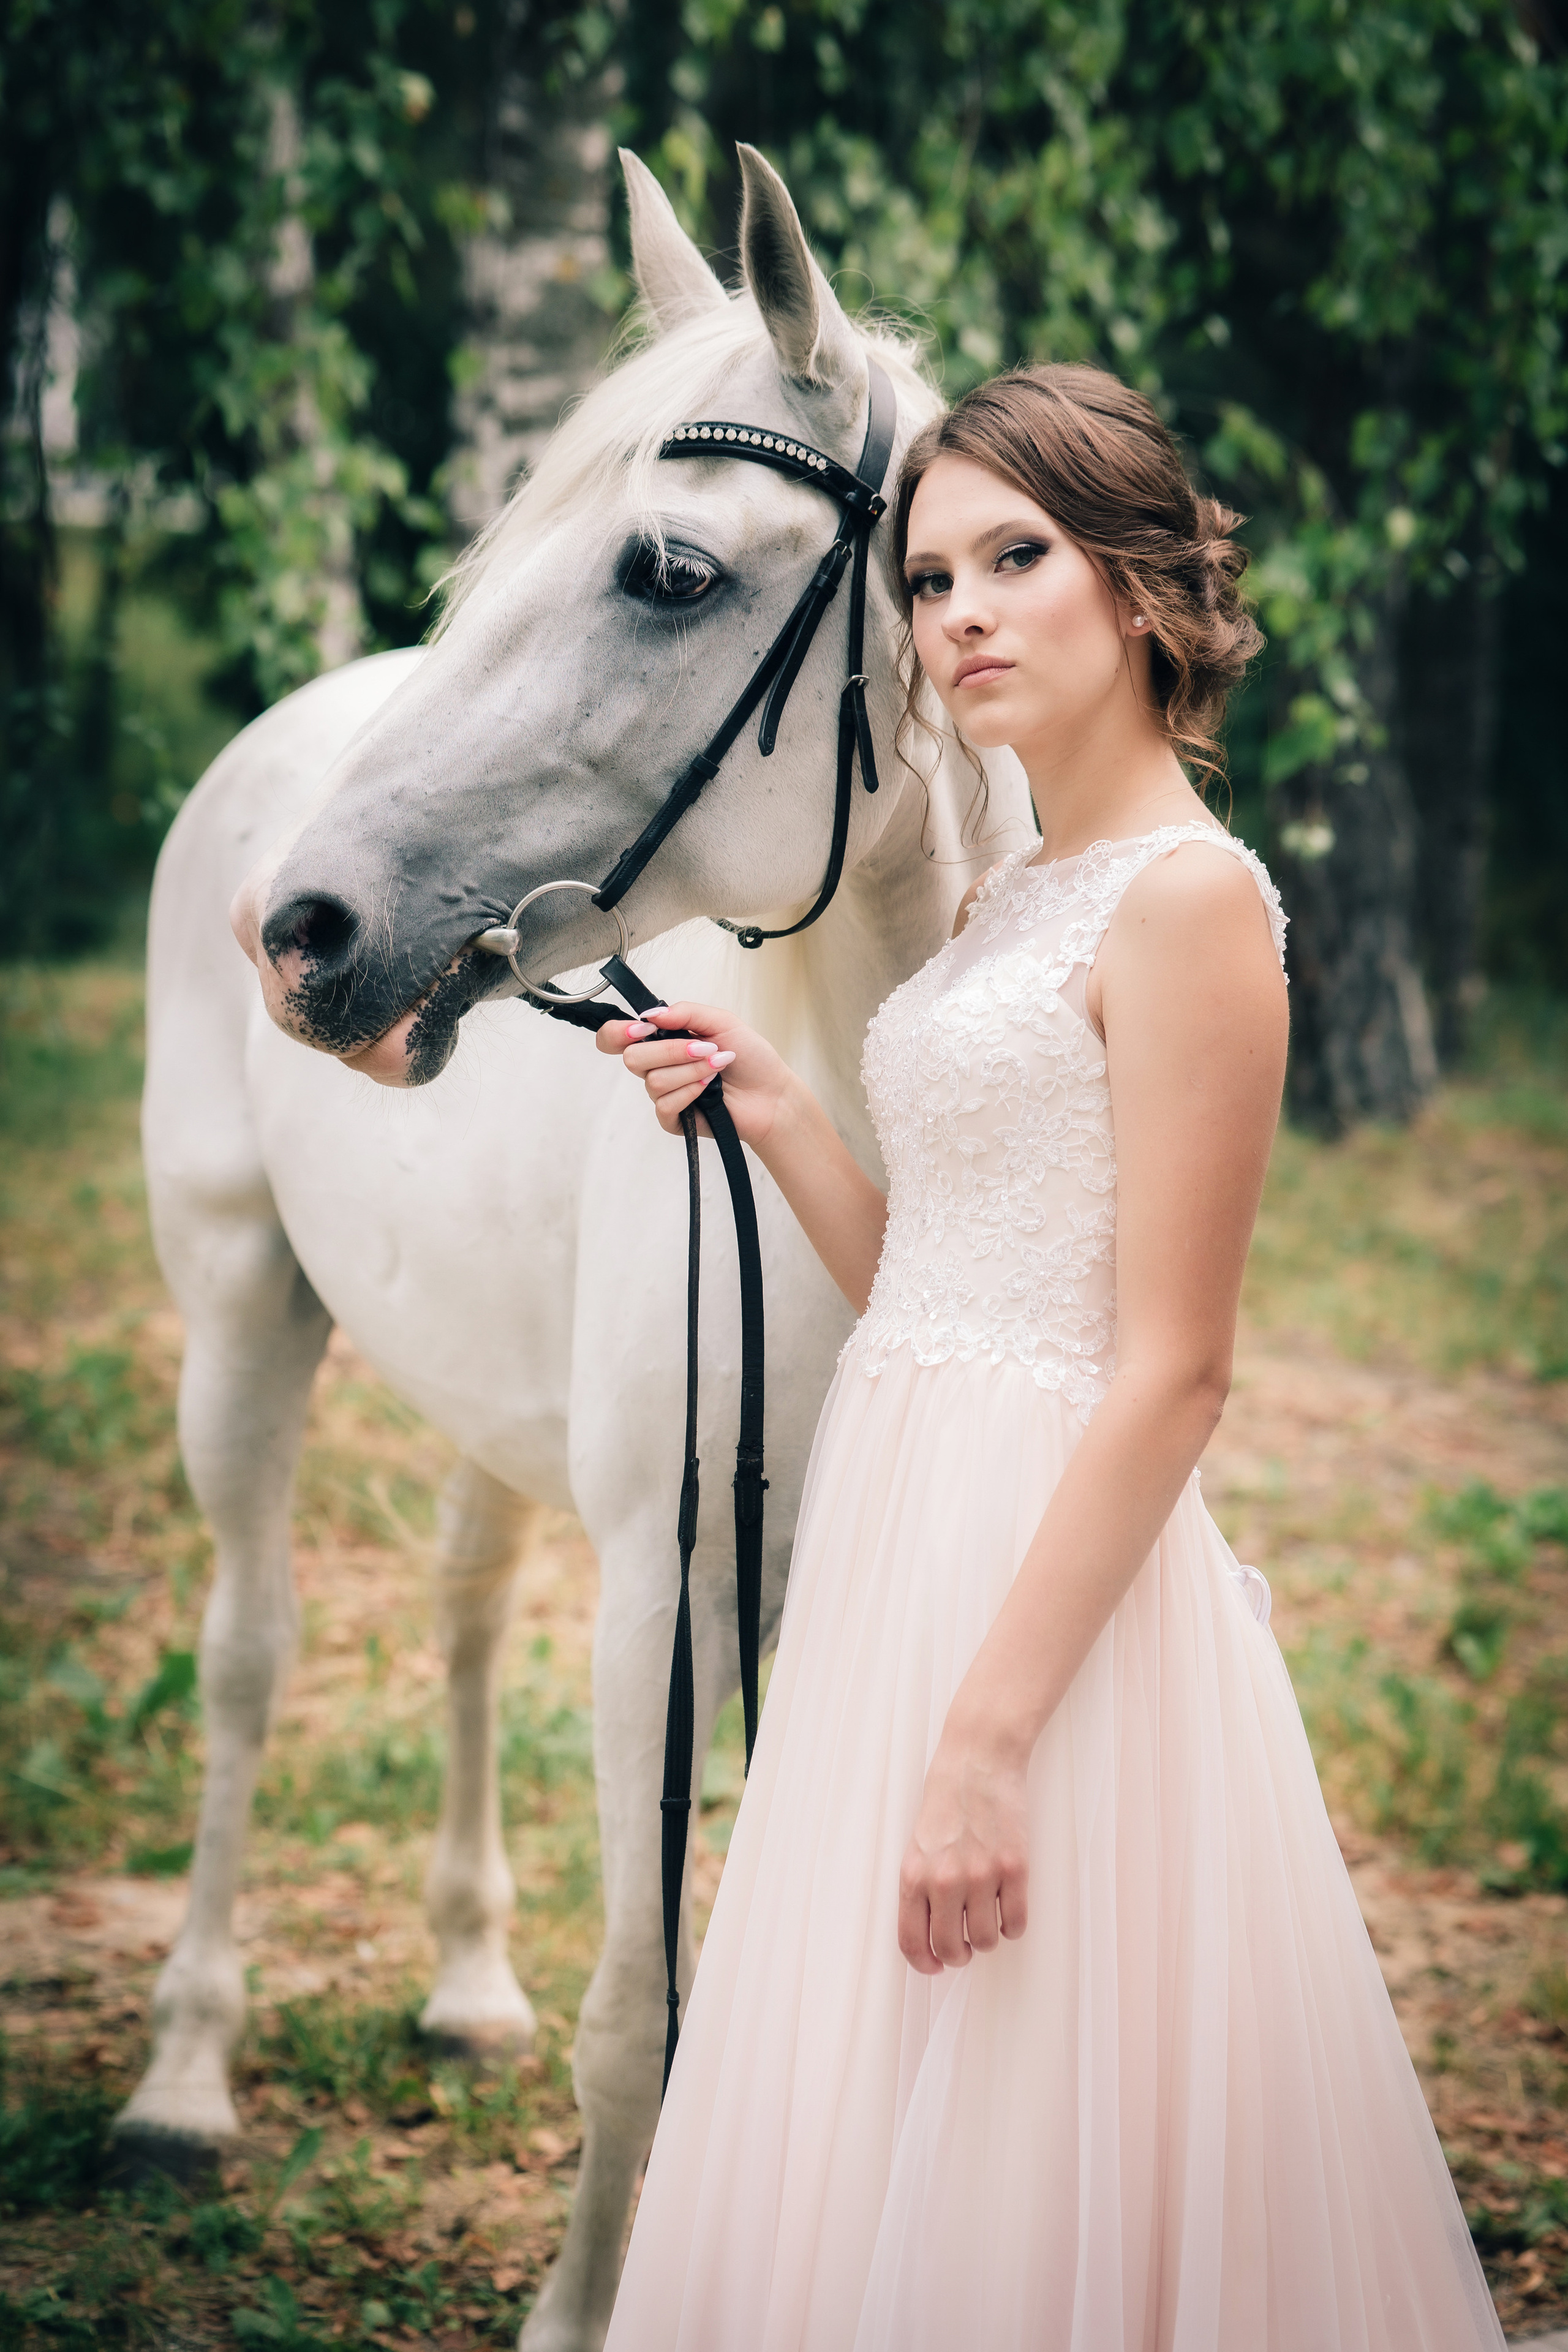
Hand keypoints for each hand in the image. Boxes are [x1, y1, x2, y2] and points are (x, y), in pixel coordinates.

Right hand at [595, 1000, 792, 1147]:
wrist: (772, 1094)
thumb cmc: (750, 1058)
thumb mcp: (722, 1021)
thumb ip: (685, 1012)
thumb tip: (651, 1014)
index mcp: (662, 1040)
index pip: (615, 1037)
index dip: (618, 1032)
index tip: (644, 1028)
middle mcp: (658, 1066)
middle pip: (632, 1058)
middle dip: (670, 1050)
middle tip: (704, 1048)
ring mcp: (664, 1094)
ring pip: (653, 1081)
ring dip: (690, 1070)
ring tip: (717, 1067)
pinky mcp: (674, 1120)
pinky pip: (665, 1106)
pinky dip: (689, 1092)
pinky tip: (709, 1089)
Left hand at [897, 1724, 1029, 1974]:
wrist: (979, 1758)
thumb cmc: (946, 1798)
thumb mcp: (918, 1844)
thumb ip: (922, 1887)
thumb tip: (933, 1933)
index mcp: (914, 1874)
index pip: (912, 1941)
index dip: (925, 1964)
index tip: (935, 1967)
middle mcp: (945, 1880)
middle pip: (952, 1949)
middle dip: (959, 1954)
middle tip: (965, 1943)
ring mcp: (982, 1875)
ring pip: (986, 1940)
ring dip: (987, 1938)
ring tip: (986, 1916)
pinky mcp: (1015, 1868)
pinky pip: (1016, 1923)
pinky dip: (1013, 1925)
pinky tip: (1008, 1908)